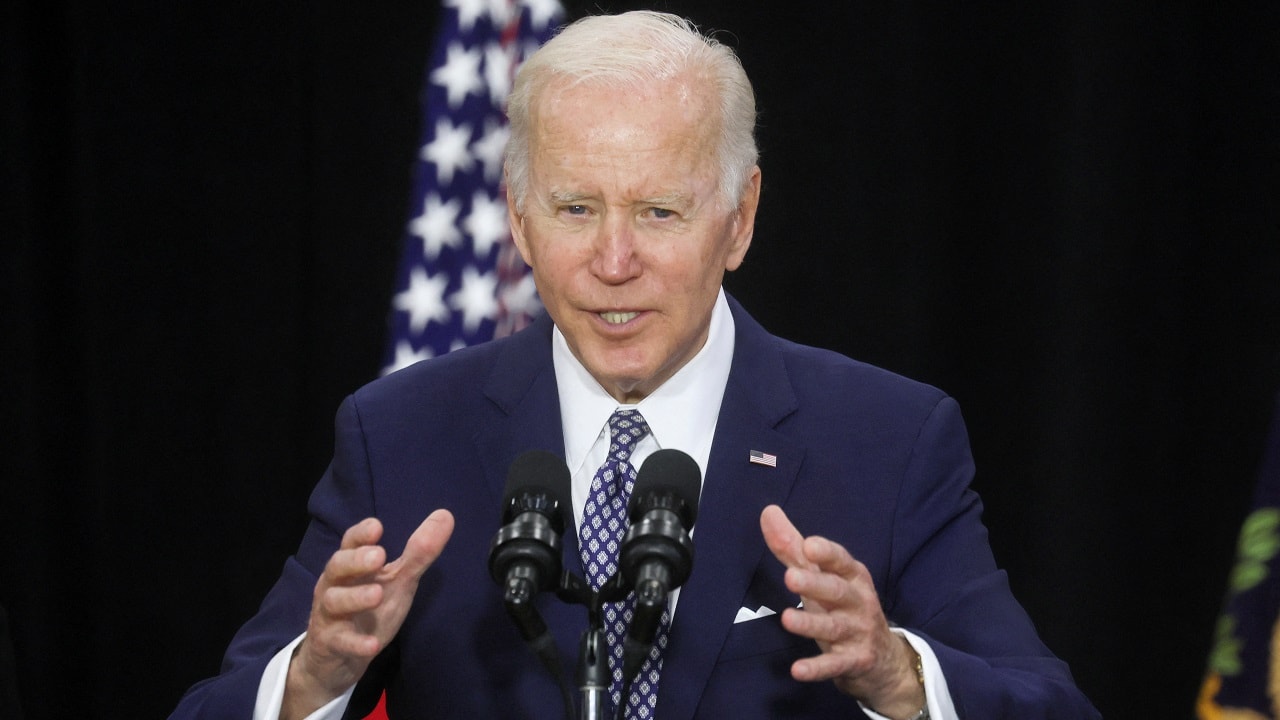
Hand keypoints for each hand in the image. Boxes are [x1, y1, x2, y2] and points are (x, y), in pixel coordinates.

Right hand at [283, 510, 454, 718]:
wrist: (339, 656)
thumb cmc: (370, 608)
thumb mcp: (398, 580)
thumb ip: (419, 552)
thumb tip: (446, 515)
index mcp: (351, 566)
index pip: (350, 542)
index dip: (361, 534)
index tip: (377, 526)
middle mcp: (335, 585)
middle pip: (337, 566)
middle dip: (356, 560)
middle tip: (379, 556)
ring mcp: (330, 614)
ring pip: (334, 601)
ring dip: (355, 597)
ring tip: (377, 594)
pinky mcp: (331, 643)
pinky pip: (339, 642)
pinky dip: (355, 643)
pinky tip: (372, 645)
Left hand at [760, 505, 923, 717]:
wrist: (884, 660)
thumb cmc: (844, 608)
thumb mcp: (822, 577)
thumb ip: (793, 547)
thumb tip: (767, 511)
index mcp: (852, 577)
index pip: (840, 561)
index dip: (827, 553)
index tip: (809, 545)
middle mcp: (858, 602)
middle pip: (837, 591)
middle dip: (816, 584)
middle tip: (790, 577)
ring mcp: (858, 633)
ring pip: (833, 628)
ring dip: (810, 624)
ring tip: (787, 619)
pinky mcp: (854, 662)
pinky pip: (834, 665)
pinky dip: (817, 668)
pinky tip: (797, 670)